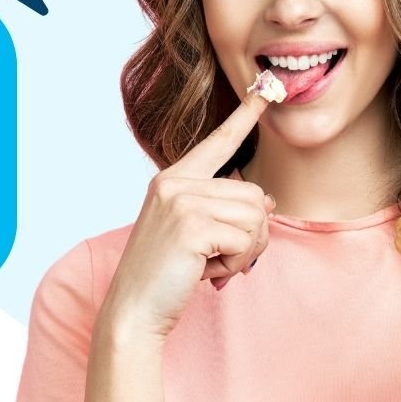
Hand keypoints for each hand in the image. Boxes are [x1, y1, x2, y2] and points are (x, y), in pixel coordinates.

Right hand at [100, 91, 274, 341]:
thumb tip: (267, 200)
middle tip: (218, 258)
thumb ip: (222, 209)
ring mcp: (181, 201)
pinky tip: (207, 274)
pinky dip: (235, 264)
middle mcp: (175, 182)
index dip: (244, 116)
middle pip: (253, 194)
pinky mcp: (191, 225)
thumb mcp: (193, 234)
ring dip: (243, 252)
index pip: (217, 142)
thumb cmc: (164, 276)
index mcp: (172, 179)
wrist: (133, 311)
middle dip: (249, 235)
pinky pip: (245, 239)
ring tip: (209, 266)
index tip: (265, 90)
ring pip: (254, 217)